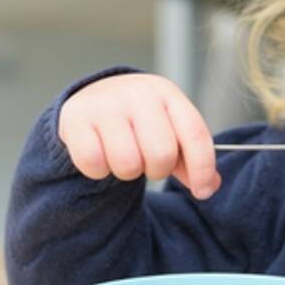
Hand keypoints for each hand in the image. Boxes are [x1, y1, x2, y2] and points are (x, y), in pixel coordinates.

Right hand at [58, 74, 220, 199]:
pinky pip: (95, 165)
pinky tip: (100, 156)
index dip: (203, 168)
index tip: (202, 191)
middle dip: (156, 170)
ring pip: (127, 164)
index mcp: (166, 93)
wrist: (93, 98)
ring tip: (123, 157)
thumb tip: (209, 186)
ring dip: (126, 173)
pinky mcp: (76, 120)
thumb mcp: (168, 128)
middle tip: (146, 162)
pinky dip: (99, 171)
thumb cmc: (138, 120)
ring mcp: (105, 105)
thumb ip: (191, 157)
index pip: (195, 133)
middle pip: (161, 155)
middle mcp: (137, 94)